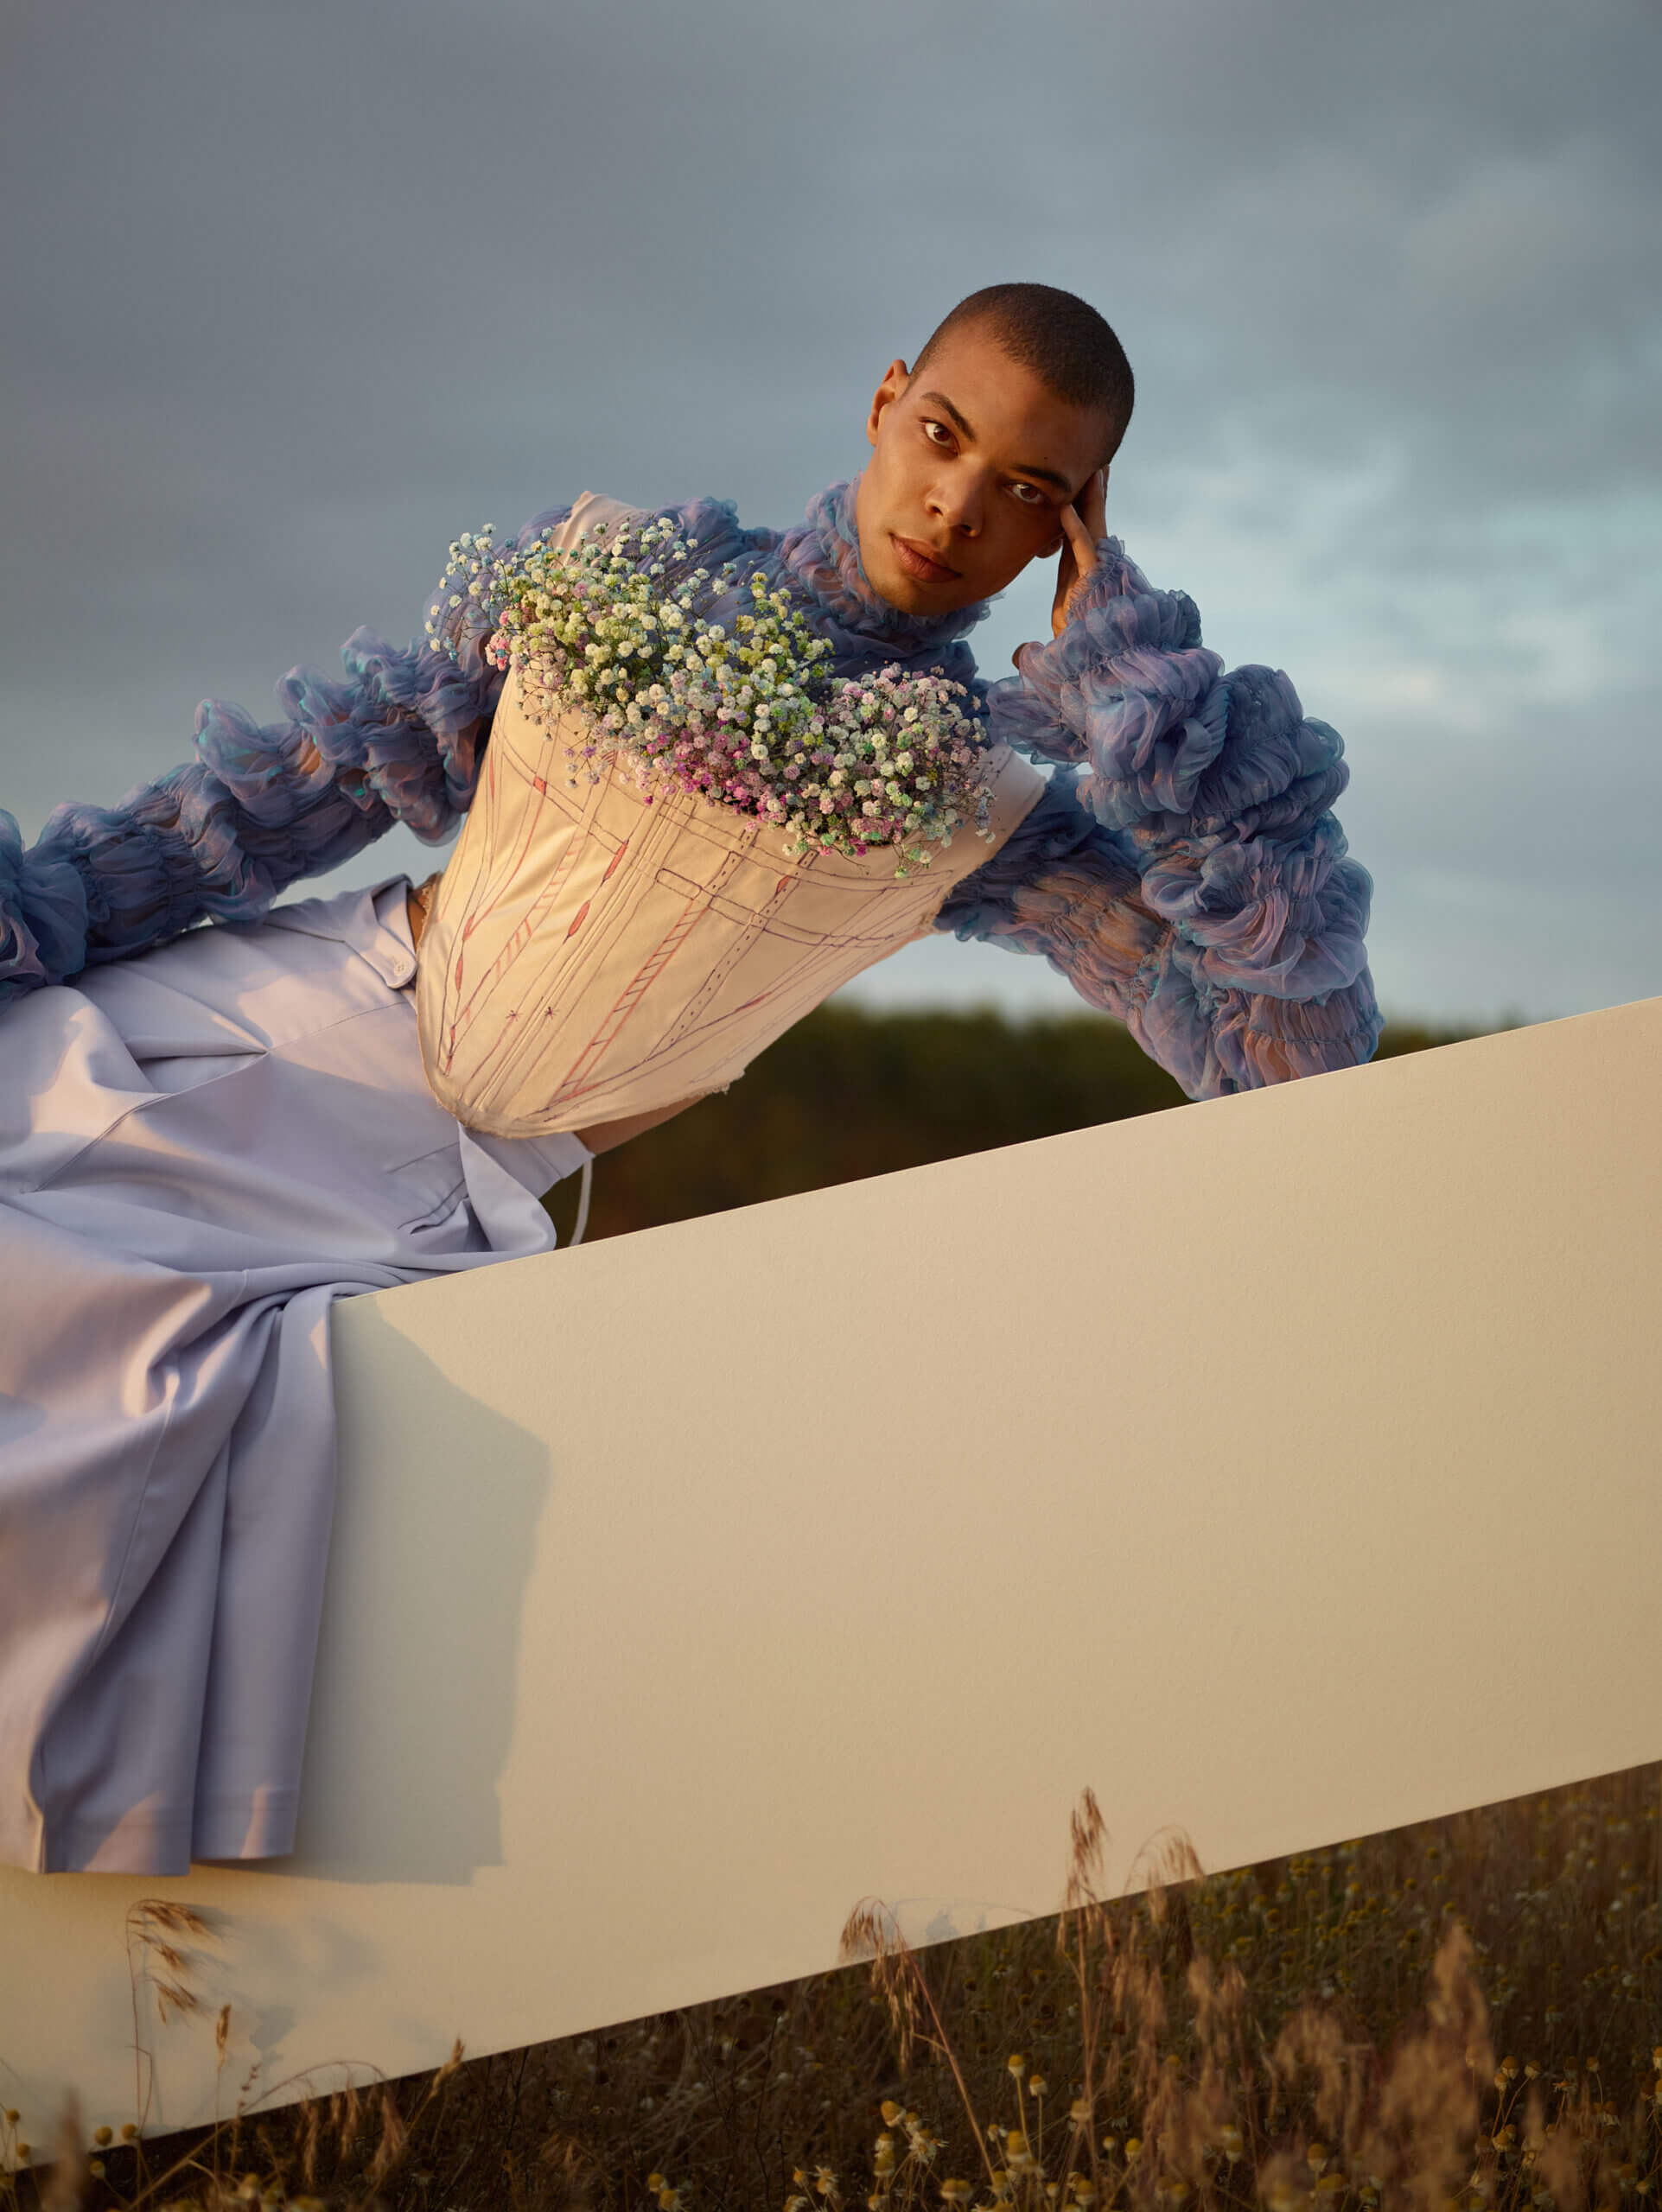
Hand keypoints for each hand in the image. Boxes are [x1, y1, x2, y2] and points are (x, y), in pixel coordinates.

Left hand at [1012, 464, 1109, 666]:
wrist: (1103, 676)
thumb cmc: (1083, 665)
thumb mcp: (1054, 650)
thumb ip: (1037, 647)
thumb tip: (1020, 655)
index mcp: (1083, 579)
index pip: (1078, 536)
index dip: (1076, 509)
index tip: (1073, 489)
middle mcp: (1094, 573)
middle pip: (1092, 523)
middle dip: (1092, 493)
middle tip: (1096, 462)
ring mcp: (1098, 576)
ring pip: (1093, 529)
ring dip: (1090, 499)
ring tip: (1092, 468)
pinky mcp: (1096, 585)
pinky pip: (1083, 553)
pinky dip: (1074, 532)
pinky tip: (1065, 509)